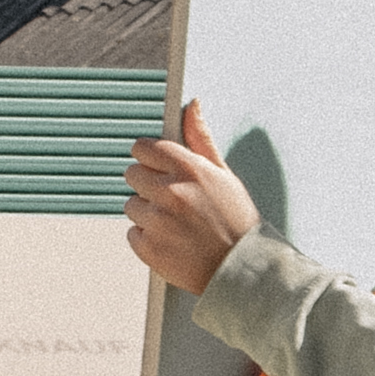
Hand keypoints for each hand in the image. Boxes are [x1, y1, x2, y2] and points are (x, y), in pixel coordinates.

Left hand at [124, 102, 260, 294]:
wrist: (242, 271)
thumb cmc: (236, 221)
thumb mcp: (224, 175)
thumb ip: (201, 139)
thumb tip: (191, 104)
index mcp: (189, 169)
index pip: (144, 148)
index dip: (149, 157)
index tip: (158, 167)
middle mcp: (170, 192)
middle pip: (132, 174)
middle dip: (147, 184)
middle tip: (172, 200)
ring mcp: (157, 222)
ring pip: (131, 205)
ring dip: (147, 213)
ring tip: (176, 224)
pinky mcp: (149, 249)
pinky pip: (133, 234)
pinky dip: (148, 239)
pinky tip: (173, 242)